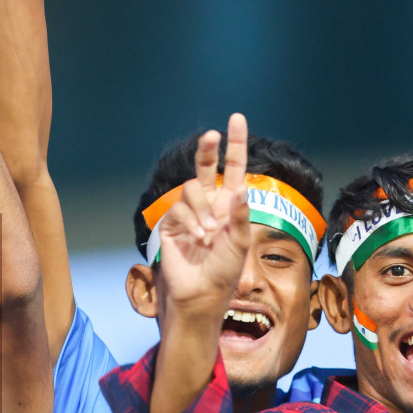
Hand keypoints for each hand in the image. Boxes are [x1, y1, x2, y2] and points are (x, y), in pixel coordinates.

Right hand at [154, 115, 251, 319]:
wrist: (200, 293)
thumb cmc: (225, 271)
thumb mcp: (241, 243)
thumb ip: (240, 215)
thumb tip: (238, 188)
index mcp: (229, 205)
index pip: (233, 168)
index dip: (235, 144)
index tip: (236, 119)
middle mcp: (209, 204)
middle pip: (205, 167)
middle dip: (207, 150)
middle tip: (211, 136)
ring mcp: (189, 213)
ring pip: (191, 190)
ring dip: (202, 210)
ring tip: (208, 234)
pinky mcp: (171, 224)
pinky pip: (178, 210)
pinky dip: (190, 222)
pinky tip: (196, 239)